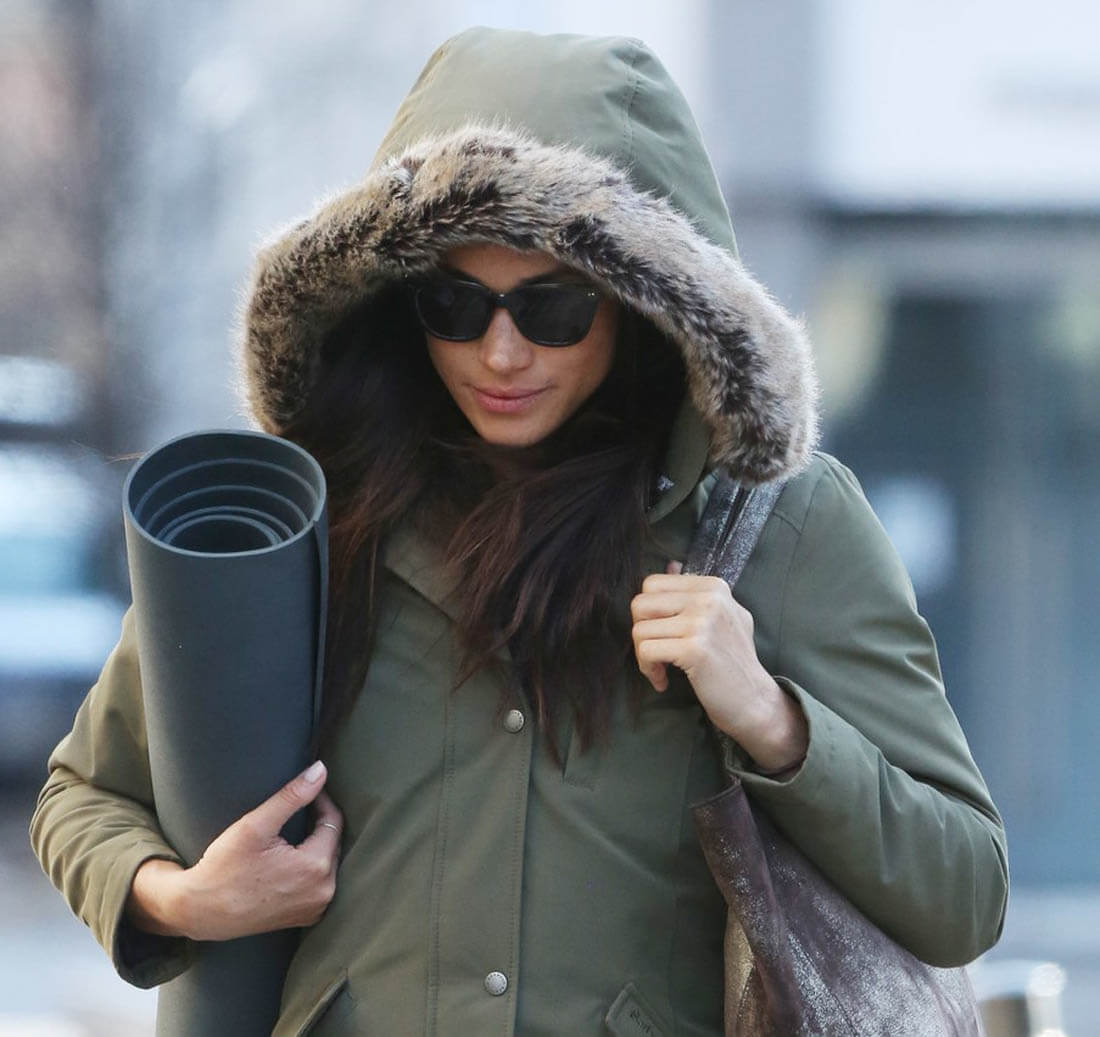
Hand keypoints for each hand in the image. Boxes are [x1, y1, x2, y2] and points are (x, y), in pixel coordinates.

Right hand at [128, 760, 342, 940]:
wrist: (200, 912)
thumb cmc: (224, 868)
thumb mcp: (255, 825)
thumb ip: (292, 796)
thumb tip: (321, 770)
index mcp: (316, 868)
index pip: (333, 821)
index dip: (320, 801)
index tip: (304, 791)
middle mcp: (323, 892)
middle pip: (332, 843)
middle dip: (318, 824)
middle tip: (296, 812)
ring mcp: (316, 909)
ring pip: (327, 863)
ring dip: (316, 846)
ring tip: (292, 834)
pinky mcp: (306, 918)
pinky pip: (319, 884)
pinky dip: (310, 869)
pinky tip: (289, 862)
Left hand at [630, 562, 807, 771]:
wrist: (755, 700)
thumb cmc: (733, 661)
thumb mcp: (722, 616)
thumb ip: (694, 592)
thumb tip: (670, 564)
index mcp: (713, 586)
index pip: (652, 584)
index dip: (648, 613)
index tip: (662, 634)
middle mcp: (709, 598)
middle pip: (640, 604)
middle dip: (641, 632)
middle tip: (656, 653)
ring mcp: (702, 622)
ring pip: (639, 630)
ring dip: (644, 657)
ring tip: (662, 670)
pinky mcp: (694, 648)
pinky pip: (646, 651)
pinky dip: (649, 670)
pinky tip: (663, 681)